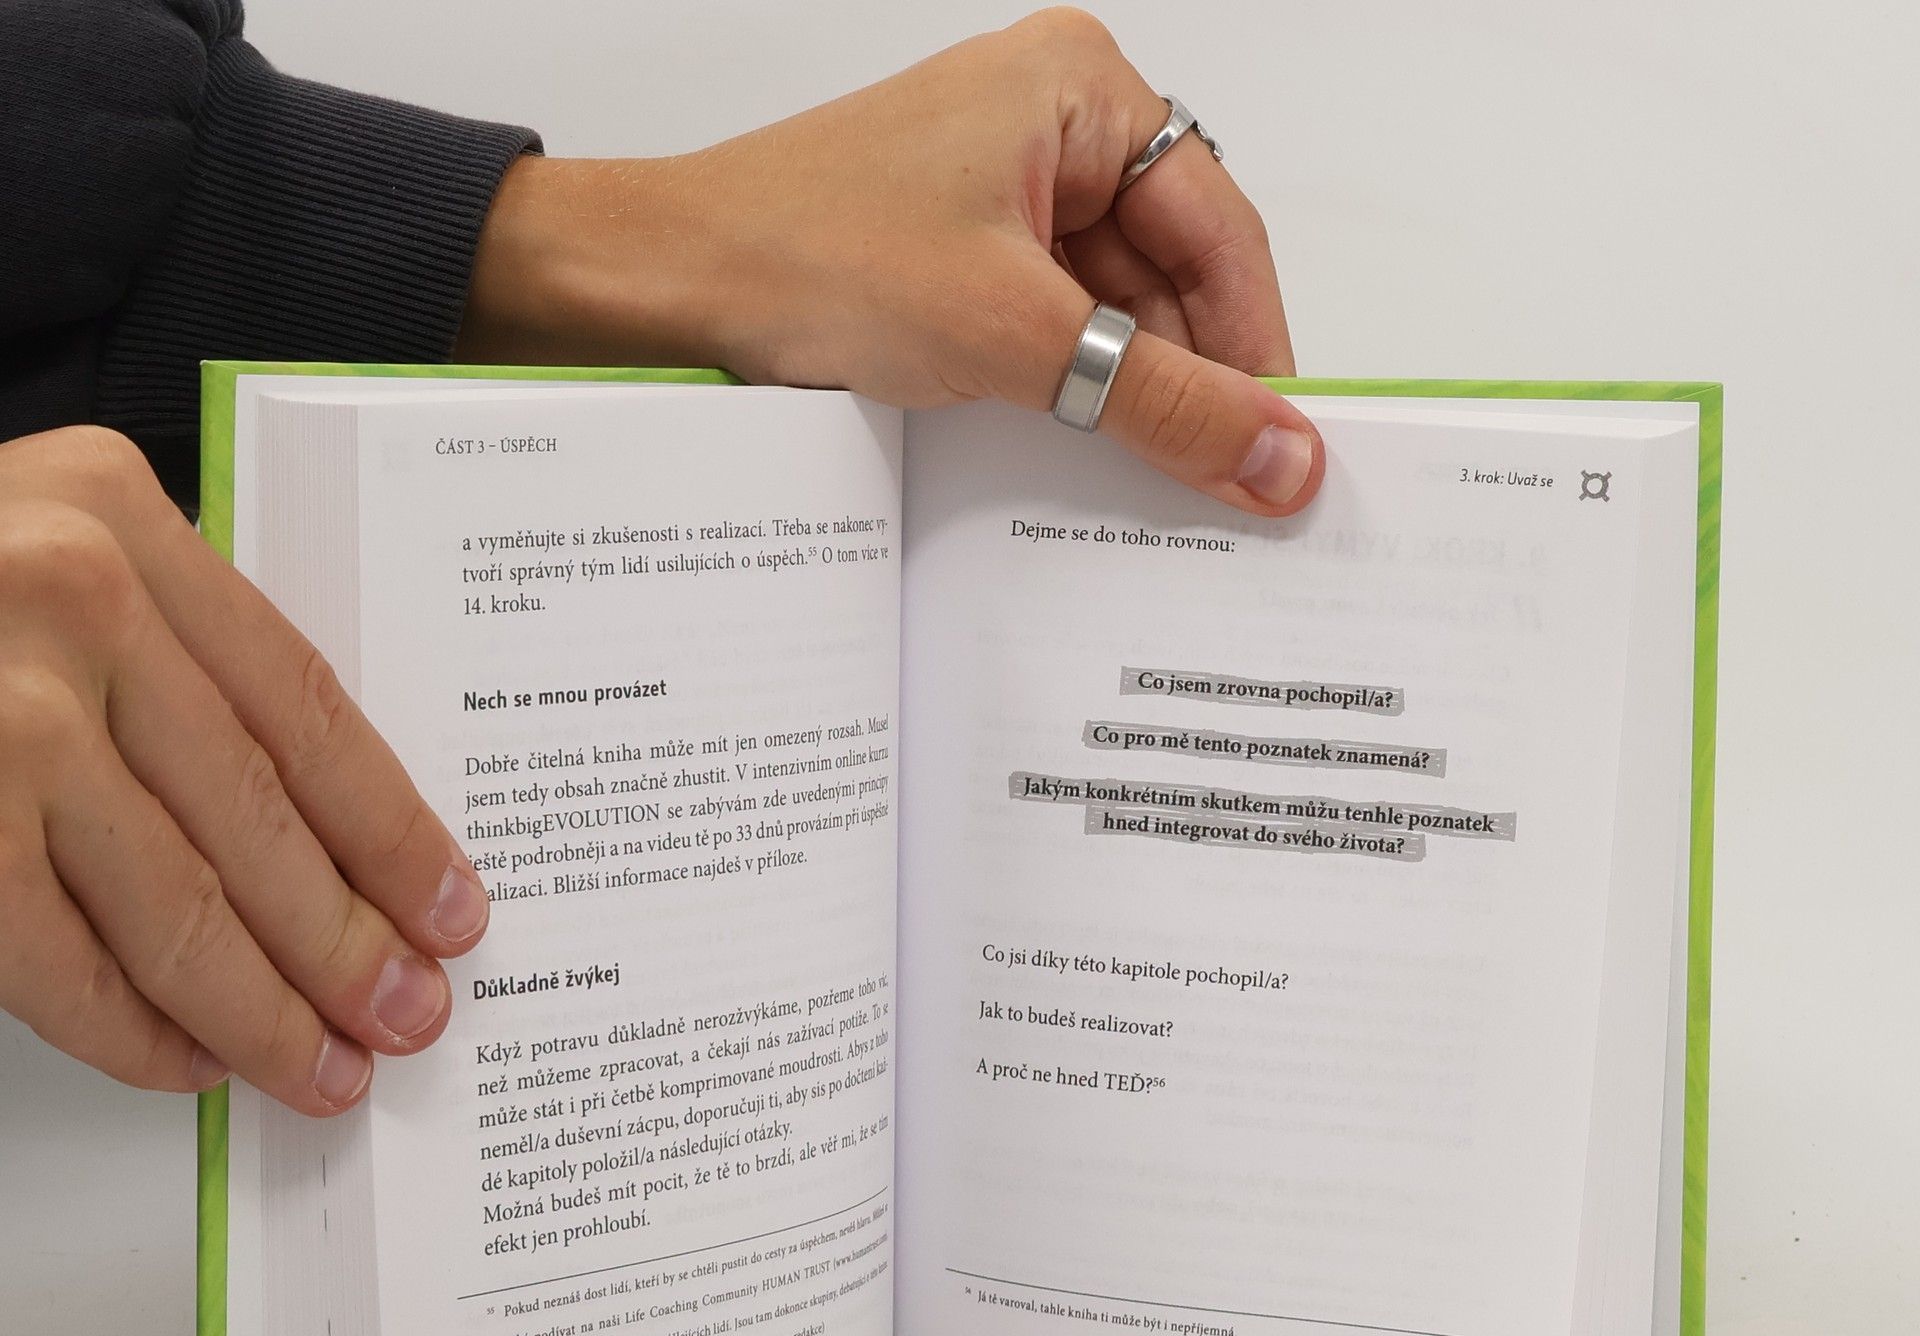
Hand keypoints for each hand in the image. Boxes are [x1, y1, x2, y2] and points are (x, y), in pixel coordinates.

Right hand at [0, 427, 490, 1112]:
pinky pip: (61, 962)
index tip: (451, 911)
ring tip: (324, 1068)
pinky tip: (191, 1064)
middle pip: (258, 818)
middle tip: (407, 1016)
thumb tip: (325, 841)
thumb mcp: (47, 556)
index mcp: (116, 516)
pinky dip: (135, 1033)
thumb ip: (169, 655)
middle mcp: (62, 599)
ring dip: (264, 1012)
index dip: (393, 831)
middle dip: (346, 945)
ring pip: (179, 906)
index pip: (306, 708)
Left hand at [460, 8, 1323, 516]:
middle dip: (1196, 379)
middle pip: (1176, 273)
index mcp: (1081, 90)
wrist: (664, 288)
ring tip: (1163, 489)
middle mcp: (1052, 127)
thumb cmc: (809, 259)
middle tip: (1234, 487)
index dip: (1259, 346)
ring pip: (1119, 311)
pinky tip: (1089, 459)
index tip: (1287, 445)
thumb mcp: (1016, 338)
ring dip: (1134, 397)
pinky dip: (1078, 394)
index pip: (1220, 232)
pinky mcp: (964, 255)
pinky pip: (1059, 330)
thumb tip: (1283, 457)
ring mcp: (1004, 193)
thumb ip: (1162, 402)